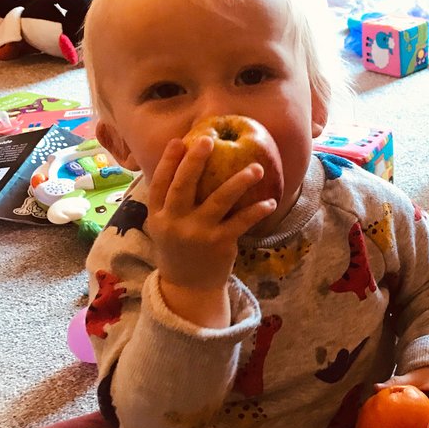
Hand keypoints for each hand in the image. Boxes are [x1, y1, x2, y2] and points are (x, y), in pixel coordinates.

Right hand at [147, 137, 276, 323]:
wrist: (189, 286)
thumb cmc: (181, 248)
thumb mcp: (167, 226)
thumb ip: (173, 201)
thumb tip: (186, 164)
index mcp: (158, 216)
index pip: (160, 184)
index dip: (168, 161)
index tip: (179, 140)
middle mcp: (175, 223)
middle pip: (183, 186)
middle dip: (195, 161)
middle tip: (209, 140)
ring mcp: (197, 234)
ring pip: (219, 201)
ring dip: (239, 181)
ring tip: (257, 168)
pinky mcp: (219, 244)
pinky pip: (241, 222)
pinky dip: (256, 211)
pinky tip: (270, 201)